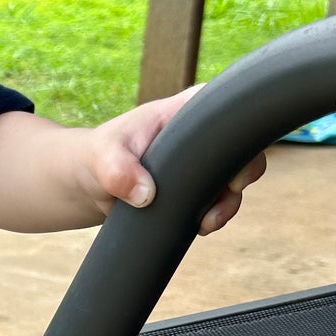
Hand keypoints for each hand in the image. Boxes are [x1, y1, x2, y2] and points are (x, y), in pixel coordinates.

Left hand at [82, 87, 266, 233]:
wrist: (90, 183)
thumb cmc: (98, 156)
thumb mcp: (103, 158)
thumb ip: (119, 171)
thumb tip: (145, 195)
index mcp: (187, 110)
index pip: (228, 108)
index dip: (240, 133)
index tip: (231, 163)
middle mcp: (202, 134)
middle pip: (244, 146)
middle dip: (244, 172)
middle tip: (228, 192)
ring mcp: (203, 161)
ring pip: (236, 179)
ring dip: (228, 203)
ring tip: (207, 222)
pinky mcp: (198, 186)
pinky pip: (220, 200)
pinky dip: (216, 215)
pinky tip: (202, 226)